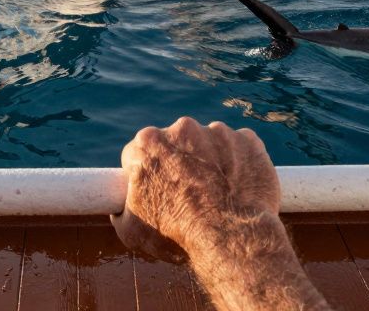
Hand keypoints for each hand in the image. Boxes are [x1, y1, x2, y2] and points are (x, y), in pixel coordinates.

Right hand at [111, 116, 280, 260]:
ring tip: (216, 195)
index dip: (145, 173)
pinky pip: (240, 148)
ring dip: (210, 162)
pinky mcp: (247, 140)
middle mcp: (181, 128)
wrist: (232, 240)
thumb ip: (120, 209)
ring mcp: (218, 132)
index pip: (139, 153)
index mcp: (146, 143)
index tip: (156, 189)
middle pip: (175, 144)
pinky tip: (237, 188)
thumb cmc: (178, 235)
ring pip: (209, 144)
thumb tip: (120, 206)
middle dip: (179, 164)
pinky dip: (239, 164)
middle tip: (188, 194)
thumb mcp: (131, 231)